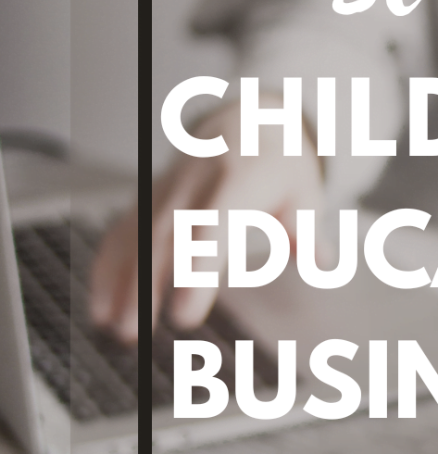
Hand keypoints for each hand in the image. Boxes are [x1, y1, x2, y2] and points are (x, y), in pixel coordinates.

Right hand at [89, 96, 321, 342]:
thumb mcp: (305, 188)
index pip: (210, 230)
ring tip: (111, 328)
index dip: (194, 272)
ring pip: (135, 236)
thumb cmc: (279, 163)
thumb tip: (321, 261)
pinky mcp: (150, 197)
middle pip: (163, 238)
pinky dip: (108, 266)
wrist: (248, 120)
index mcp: (236, 181)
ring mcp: (167, 189)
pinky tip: (100, 304)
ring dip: (119, 282)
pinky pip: (123, 230)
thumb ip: (306, 226)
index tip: (184, 315)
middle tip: (130, 333)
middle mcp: (194, 184)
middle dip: (143, 286)